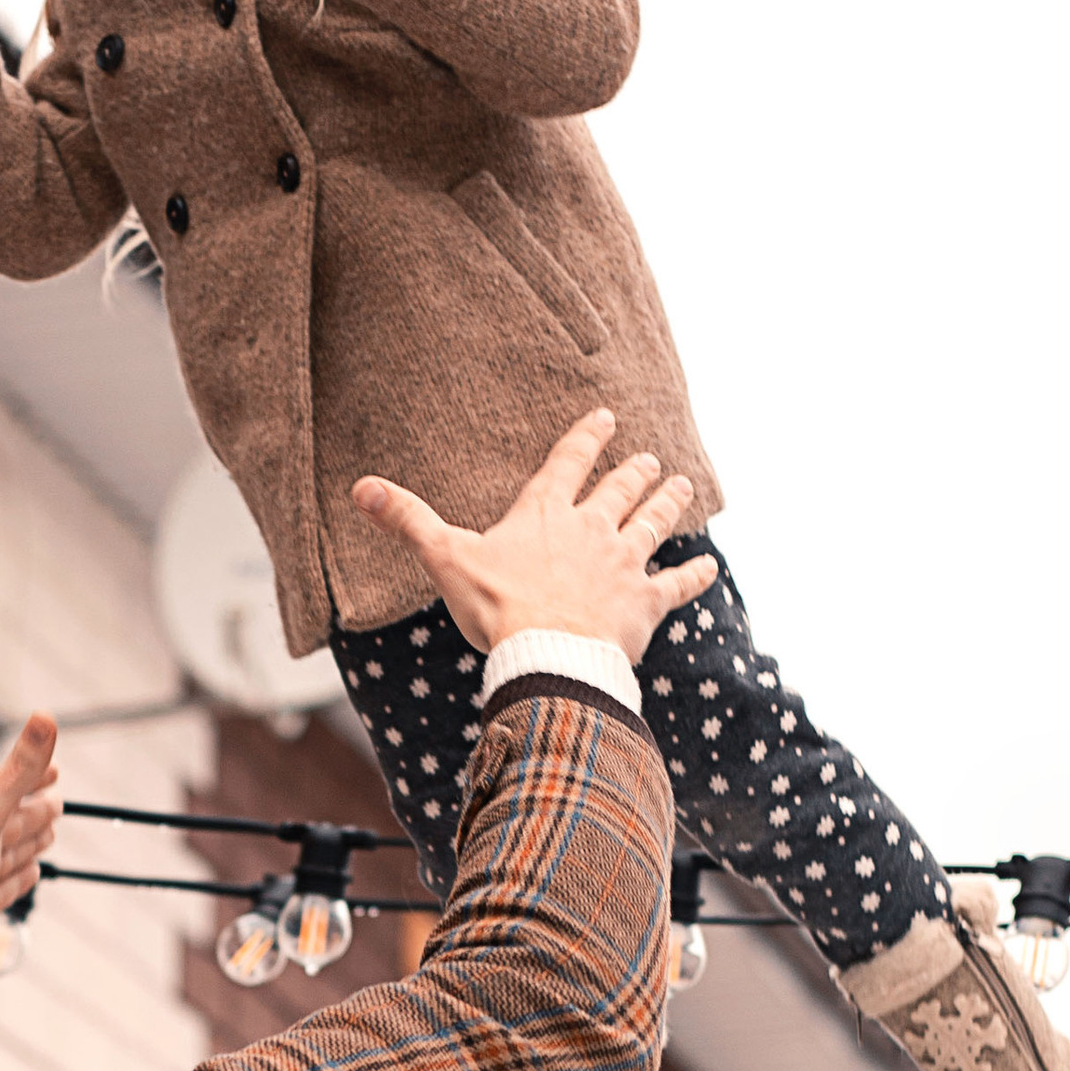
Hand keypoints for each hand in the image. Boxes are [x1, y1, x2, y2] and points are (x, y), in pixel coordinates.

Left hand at [0, 712, 62, 969]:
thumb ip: (19, 770)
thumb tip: (45, 716)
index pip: (7, 781)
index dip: (33, 774)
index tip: (55, 769)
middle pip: (11, 816)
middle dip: (36, 810)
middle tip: (58, 805)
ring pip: (9, 851)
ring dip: (29, 844)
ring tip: (48, 839)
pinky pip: (4, 886)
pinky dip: (20, 880)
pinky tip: (29, 877)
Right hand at [350, 409, 717, 660]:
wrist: (548, 653)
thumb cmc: (498, 607)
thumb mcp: (446, 558)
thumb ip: (408, 520)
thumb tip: (360, 488)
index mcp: (546, 513)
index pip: (569, 462)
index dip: (587, 437)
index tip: (606, 417)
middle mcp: (592, 528)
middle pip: (620, 489)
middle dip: (636, 471)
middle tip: (650, 458)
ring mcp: (623, 563)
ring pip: (654, 523)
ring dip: (669, 502)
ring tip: (682, 485)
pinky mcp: (645, 603)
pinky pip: (676, 584)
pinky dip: (694, 575)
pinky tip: (709, 567)